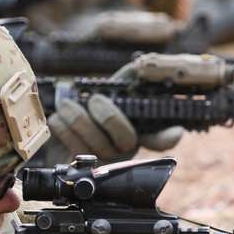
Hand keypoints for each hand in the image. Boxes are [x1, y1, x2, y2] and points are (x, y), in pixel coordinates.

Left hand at [41, 96, 182, 165]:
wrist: (58, 143)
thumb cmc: (87, 119)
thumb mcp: (106, 100)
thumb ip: (121, 86)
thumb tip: (137, 65)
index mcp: (135, 134)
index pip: (160, 140)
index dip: (169, 136)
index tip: (176, 129)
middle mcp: (122, 152)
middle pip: (125, 136)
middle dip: (105, 112)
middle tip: (94, 100)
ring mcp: (101, 163)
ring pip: (92, 138)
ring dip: (75, 115)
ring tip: (67, 106)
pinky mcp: (77, 168)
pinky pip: (70, 141)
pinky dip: (60, 123)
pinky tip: (60, 119)